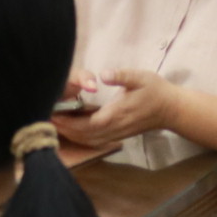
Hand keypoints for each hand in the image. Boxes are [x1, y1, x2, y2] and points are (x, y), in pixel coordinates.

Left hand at [52, 67, 171, 149]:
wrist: (172, 109)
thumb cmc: (156, 91)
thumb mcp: (140, 78)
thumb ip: (121, 76)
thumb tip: (102, 74)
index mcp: (116, 115)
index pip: (87, 124)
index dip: (68, 122)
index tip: (52, 115)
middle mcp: (114, 128)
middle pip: (83, 135)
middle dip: (63, 129)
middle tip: (45, 119)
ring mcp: (116, 134)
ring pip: (88, 140)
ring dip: (70, 135)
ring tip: (54, 124)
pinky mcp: (118, 135)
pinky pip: (95, 141)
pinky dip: (80, 137)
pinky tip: (71, 128)